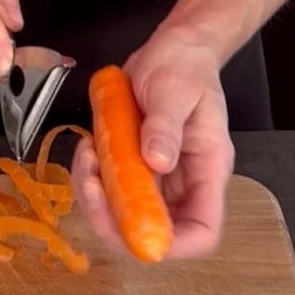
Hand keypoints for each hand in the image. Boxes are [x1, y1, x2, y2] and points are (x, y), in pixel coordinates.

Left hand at [71, 26, 234, 258]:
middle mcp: (184, 182)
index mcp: (207, 169)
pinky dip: (90, 178)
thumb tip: (158, 161)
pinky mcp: (134, 168)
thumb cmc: (184, 66)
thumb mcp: (175, 89)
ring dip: (96, 197)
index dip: (172, 245)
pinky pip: (109, 190)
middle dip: (115, 221)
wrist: (173, 49)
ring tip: (87, 157)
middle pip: (153, 230)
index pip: (201, 231)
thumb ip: (166, 125)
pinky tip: (88, 148)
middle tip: (91, 187)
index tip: (135, 231)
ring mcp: (157, 178)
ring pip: (124, 214)